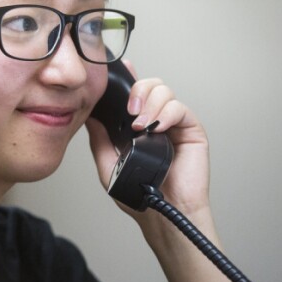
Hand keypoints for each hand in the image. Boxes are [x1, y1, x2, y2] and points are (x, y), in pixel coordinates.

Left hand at [85, 61, 210, 230]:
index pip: (135, 93)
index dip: (129, 77)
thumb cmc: (138, 194)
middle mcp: (157, 120)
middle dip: (138, 91)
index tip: (121, 68)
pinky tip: (156, 128)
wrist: (161, 213)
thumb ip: (100, 138)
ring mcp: (175, 124)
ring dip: (150, 103)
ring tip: (140, 126)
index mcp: (138, 124)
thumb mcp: (108, 163)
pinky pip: (181, 108)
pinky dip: (167, 113)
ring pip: (165, 91)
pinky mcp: (192, 131)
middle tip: (129, 111)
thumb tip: (89, 116)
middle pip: (151, 85)